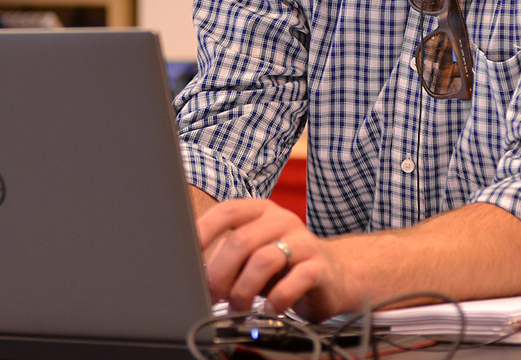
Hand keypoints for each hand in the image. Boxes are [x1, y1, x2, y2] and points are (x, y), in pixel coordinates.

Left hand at [195, 198, 358, 321]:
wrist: (333, 277)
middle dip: (220, 274)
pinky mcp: (320, 266)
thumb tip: (192, 272)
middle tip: (214, 295)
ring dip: (244, 290)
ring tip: (239, 307)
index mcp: (260, 211)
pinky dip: (277, 300)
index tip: (187, 256)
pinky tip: (270, 309)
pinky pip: (295, 280)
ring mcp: (303, 241)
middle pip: (241, 241)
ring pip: (264, 260)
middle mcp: (281, 220)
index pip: (227, 212)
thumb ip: (225, 256)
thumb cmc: (283, 267)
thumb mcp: (250, 256)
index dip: (203, 232)